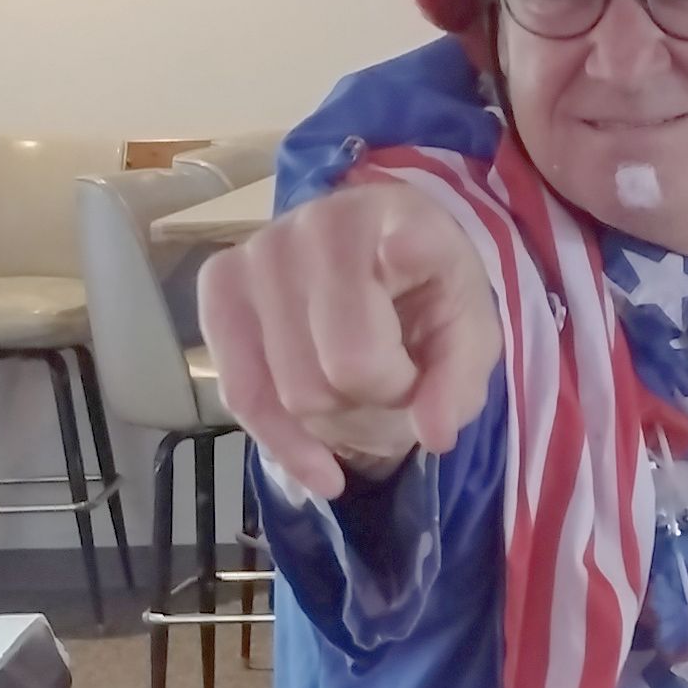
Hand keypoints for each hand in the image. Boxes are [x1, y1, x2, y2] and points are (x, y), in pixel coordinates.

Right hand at [197, 178, 503, 500]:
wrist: (374, 258)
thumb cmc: (427, 296)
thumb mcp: (468, 336)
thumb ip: (459, 381)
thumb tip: (435, 437)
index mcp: (405, 219)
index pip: (407, 242)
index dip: (408, 250)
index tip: (405, 252)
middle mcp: (324, 223)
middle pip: (348, 364)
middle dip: (381, 396)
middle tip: (396, 378)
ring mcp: (261, 249)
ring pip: (295, 391)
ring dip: (336, 416)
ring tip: (354, 384)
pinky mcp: (218, 284)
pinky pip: (242, 392)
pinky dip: (284, 443)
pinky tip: (319, 467)